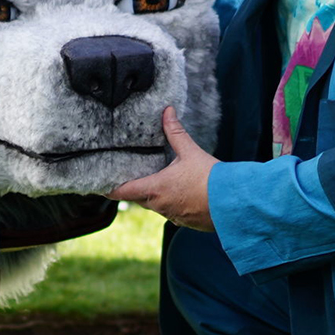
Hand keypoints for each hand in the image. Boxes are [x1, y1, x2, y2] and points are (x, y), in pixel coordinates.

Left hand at [109, 106, 215, 231]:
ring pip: (155, 206)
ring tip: (156, 183)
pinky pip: (172, 213)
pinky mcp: (185, 223)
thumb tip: (167, 111)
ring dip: (155, 197)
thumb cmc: (210, 178)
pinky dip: (172, 204)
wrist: (233, 202)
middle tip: (130, 178)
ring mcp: (172, 216)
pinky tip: (181, 194)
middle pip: (138, 199)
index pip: (123, 192)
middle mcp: (160, 205)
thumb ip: (175, 132)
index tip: (101, 187)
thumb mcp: (190, 152)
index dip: (110, 189)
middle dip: (135, 189)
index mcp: (156, 188)